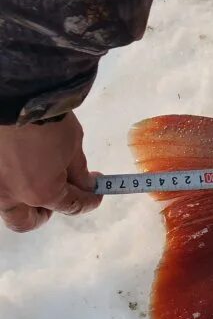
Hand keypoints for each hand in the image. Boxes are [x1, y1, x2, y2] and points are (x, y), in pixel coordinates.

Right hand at [0, 113, 100, 232]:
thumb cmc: (48, 120)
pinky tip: (23, 168)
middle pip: (26, 222)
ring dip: (24, 203)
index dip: (89, 201)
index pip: (71, 206)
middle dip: (46, 213)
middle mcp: (12, 196)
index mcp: (42, 192)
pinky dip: (12, 184)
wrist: (15, 97)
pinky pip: (0, 187)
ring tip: (39, 183)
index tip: (97, 192)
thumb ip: (78, 171)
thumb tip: (84, 184)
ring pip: (7, 210)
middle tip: (60, 196)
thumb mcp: (73, 145)